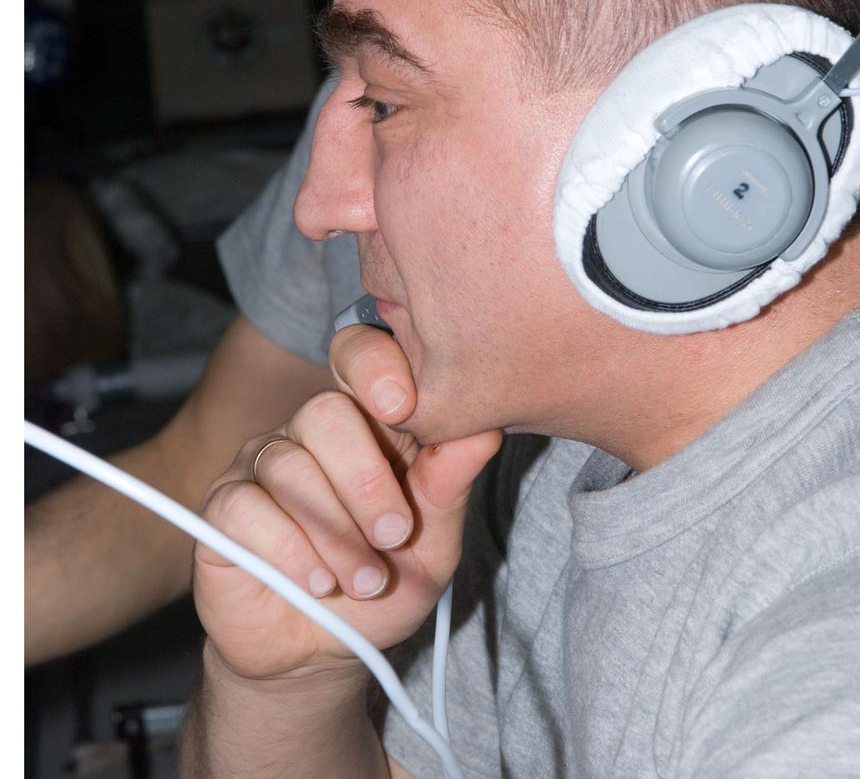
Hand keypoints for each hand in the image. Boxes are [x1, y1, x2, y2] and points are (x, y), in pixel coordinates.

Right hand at [193, 325, 501, 683]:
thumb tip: (485, 429)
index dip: (375, 365)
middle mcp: (307, 432)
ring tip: (362, 580)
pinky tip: (315, 581)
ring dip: (335, 534)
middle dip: (365, 481)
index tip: (402, 407)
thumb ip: (448, 484)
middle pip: (324, 412)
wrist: (321, 657)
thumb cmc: (380, 588)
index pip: (357, 355)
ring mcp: (260, 464)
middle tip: (393, 537)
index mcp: (364, 423)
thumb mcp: (433, 544)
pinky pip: (248, 508)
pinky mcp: (221, 507)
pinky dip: (290, 551)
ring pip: (289, 467)